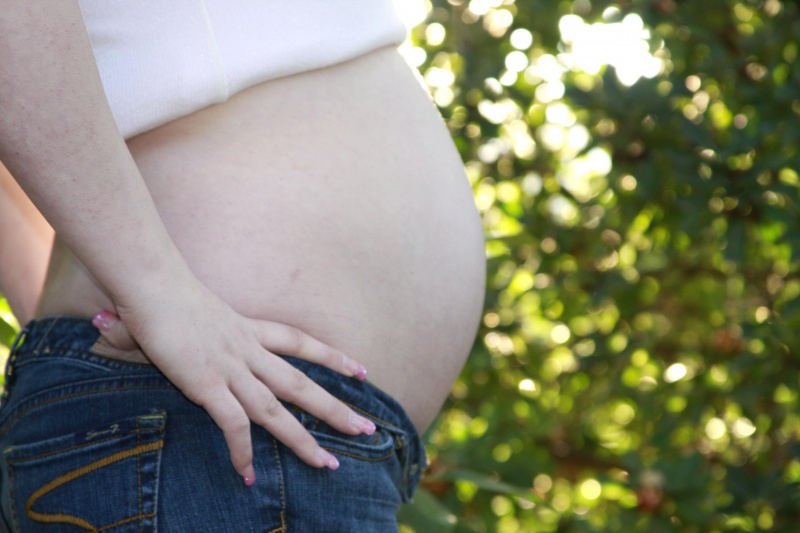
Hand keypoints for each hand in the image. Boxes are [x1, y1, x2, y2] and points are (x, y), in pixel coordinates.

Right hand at [92, 271, 373, 484]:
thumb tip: (124, 323)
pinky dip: (242, 452)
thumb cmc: (160, 289)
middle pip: (301, 384)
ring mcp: (231, 368)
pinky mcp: (208, 384)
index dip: (332, 357)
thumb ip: (180, 326)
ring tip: (329, 465)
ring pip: (278, 411)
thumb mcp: (184, 309)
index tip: (361, 369)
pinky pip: (233, 426)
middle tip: (367, 429)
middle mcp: (247, 350)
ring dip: (304, 440)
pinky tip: (248, 475)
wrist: (149, 282)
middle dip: (336, 409)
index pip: (301, 342)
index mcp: (247, 329)